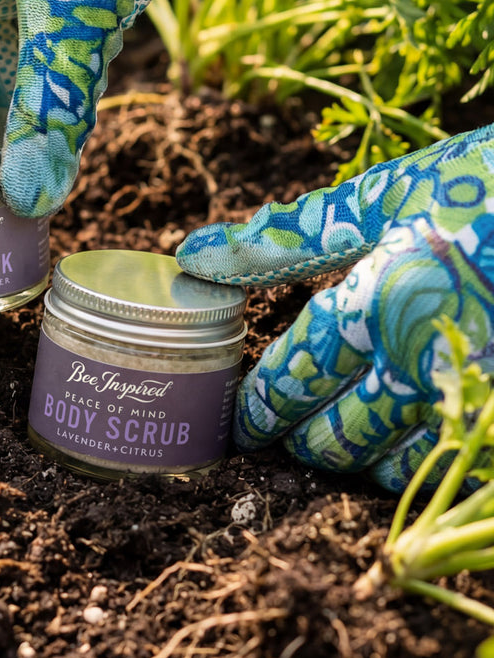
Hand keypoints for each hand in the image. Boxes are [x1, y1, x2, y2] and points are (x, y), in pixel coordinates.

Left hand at [175, 126, 493, 491]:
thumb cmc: (486, 185)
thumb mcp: (384, 197)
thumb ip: (284, 236)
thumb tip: (194, 253)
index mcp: (379, 301)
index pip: (295, 376)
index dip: (261, 405)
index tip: (241, 422)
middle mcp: (426, 360)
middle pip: (339, 435)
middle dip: (304, 440)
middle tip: (286, 436)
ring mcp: (479, 396)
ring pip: (399, 466)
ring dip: (362, 461)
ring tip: (341, 446)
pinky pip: (461, 471)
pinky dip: (428, 468)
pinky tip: (415, 446)